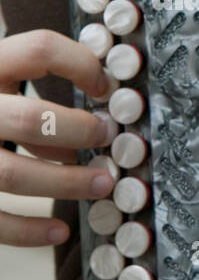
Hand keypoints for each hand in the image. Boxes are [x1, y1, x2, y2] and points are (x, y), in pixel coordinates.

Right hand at [0, 29, 116, 245]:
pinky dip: (30, 230)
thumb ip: (35, 98)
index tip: (104, 88)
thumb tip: (94, 129)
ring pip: (12, 175)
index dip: (82, 65)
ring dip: (67, 183)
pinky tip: (59, 230)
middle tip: (105, 137)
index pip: (38, 49)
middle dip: (79, 131)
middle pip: (30, 119)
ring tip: (101, 183)